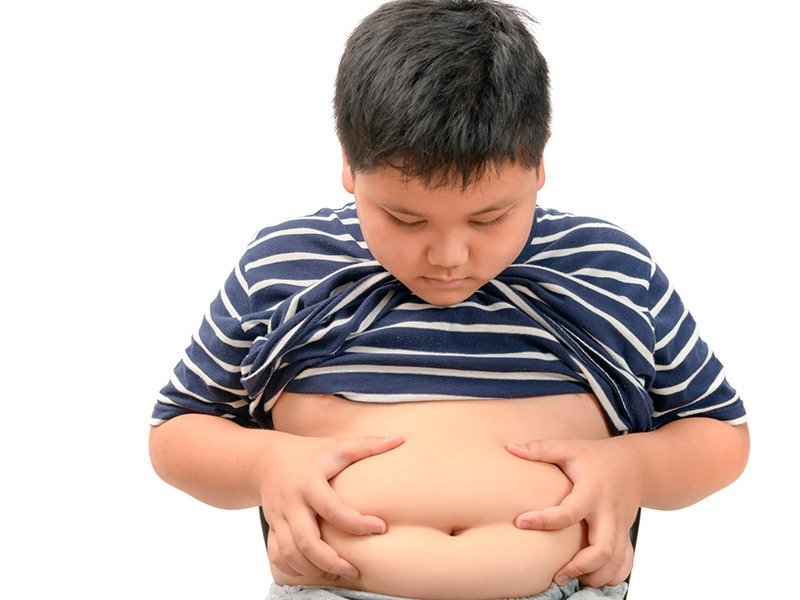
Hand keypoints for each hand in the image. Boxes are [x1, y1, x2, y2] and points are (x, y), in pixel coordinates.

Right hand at [259, 433, 403, 580]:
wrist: (266, 460)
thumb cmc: (310, 454)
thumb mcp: (336, 446)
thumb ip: (367, 445)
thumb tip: (400, 438)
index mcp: (309, 482)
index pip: (332, 509)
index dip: (356, 523)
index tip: (380, 528)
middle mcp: (292, 502)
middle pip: (307, 540)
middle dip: (331, 561)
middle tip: (355, 570)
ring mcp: (278, 517)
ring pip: (290, 553)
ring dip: (314, 570)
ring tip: (338, 574)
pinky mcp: (272, 528)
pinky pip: (278, 556)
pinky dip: (294, 569)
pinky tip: (315, 571)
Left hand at [506, 438, 640, 587]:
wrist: (635, 465)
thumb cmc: (596, 456)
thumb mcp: (569, 448)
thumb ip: (541, 449)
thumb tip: (510, 449)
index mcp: (592, 490)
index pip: (570, 512)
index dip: (545, 519)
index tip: (520, 522)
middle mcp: (608, 512)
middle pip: (603, 547)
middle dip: (580, 566)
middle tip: (556, 575)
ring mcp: (620, 526)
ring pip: (616, 561)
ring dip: (595, 576)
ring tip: (569, 578)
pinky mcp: (625, 535)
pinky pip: (625, 563)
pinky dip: (613, 576)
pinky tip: (591, 578)